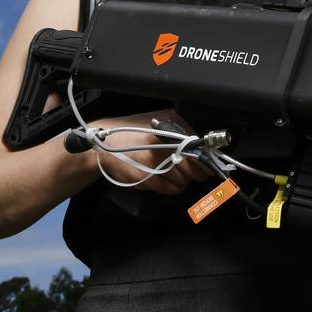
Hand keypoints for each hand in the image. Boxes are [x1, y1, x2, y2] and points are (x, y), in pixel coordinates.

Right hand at [82, 109, 212, 194]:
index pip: (198, 150)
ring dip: (182, 180)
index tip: (209, 165)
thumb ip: (179, 132)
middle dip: (195, 172)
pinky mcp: (146, 178)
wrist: (102, 147)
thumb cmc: (132, 132)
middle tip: (189, 170)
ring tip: (170, 172)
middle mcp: (164, 147)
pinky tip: (164, 180)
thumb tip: (200, 146)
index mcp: (169, 132)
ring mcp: (155, 164)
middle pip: (194, 169)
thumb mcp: (157, 123)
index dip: (206, 160)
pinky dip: (172, 187)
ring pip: (184, 180)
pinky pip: (171, 189)